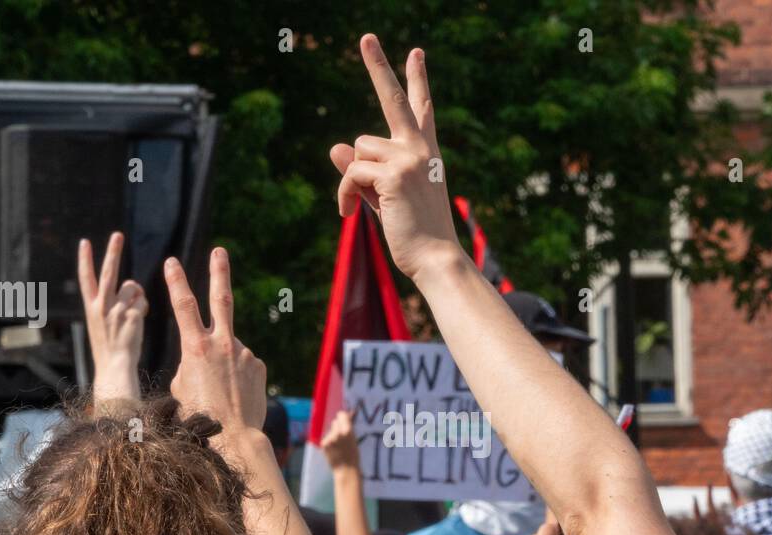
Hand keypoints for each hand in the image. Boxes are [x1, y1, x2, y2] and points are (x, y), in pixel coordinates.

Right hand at [78, 232, 145, 401]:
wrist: (114, 367)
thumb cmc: (111, 347)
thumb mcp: (104, 322)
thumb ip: (113, 301)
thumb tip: (131, 285)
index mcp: (91, 307)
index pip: (86, 278)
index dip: (85, 259)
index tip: (84, 242)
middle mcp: (101, 306)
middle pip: (109, 272)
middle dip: (113, 252)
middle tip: (118, 235)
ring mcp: (117, 310)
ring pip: (132, 286)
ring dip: (136, 296)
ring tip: (131, 314)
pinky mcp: (132, 315)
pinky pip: (142, 301)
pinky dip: (142, 308)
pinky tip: (137, 322)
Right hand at [166, 248, 266, 437]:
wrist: (235, 437)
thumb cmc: (198, 416)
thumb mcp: (180, 387)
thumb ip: (189, 364)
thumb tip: (199, 360)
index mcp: (196, 347)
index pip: (183, 305)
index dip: (177, 281)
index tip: (172, 261)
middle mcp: (223, 344)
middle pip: (221, 299)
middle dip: (219, 272)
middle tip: (219, 251)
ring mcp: (244, 353)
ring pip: (228, 349)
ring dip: (221, 364)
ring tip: (219, 392)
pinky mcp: (258, 365)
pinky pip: (242, 365)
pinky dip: (235, 376)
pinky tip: (234, 395)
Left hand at [322, 409, 360, 470]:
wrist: (346, 470)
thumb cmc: (353, 455)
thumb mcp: (354, 439)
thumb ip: (349, 428)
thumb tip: (348, 415)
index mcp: (348, 430)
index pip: (341, 415)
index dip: (342, 417)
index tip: (343, 419)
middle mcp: (337, 433)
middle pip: (334, 422)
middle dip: (337, 426)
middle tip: (341, 436)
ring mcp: (329, 438)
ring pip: (330, 431)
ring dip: (332, 435)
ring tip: (338, 446)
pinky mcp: (323, 444)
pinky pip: (326, 438)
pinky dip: (328, 442)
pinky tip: (333, 450)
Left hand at [329, 35, 461, 280]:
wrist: (435, 259)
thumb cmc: (414, 235)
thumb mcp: (385, 198)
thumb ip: (363, 172)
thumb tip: (336, 147)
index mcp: (426, 153)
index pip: (421, 109)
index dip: (418, 80)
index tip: (415, 53)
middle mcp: (420, 149)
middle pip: (392, 99)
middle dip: (378, 65)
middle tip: (366, 37)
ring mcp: (409, 158)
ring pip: (358, 151)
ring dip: (351, 180)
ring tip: (361, 207)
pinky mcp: (392, 175)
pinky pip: (351, 173)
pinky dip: (344, 195)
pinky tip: (350, 215)